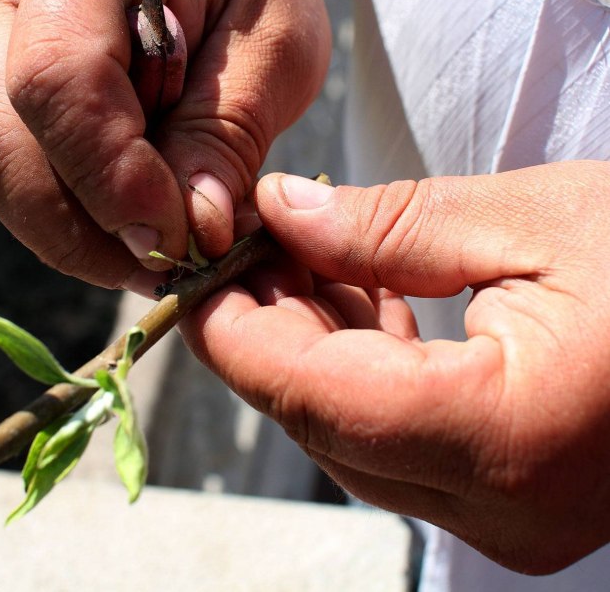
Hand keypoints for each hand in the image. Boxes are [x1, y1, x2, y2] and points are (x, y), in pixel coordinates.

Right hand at [0, 0, 330, 289]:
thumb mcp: (276, 42)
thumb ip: (227, 132)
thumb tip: (190, 236)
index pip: (57, 80)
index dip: (110, 176)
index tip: (179, 238)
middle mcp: (11, 2)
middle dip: (81, 231)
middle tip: (167, 271)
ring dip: (76, 238)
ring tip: (159, 259)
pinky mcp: (7, 96)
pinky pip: (19, 179)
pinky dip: (75, 225)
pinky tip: (135, 234)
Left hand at [181, 160, 609, 573]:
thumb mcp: (535, 215)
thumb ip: (390, 223)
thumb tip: (281, 213)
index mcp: (511, 436)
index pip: (312, 397)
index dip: (233, 332)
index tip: (198, 272)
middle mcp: (504, 510)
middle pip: (319, 420)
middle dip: (266, 330)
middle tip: (253, 242)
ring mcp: (510, 521)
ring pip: (348, 435)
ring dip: (309, 347)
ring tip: (306, 256)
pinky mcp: (511, 503)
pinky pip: (394, 441)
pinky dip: (359, 372)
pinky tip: (360, 300)